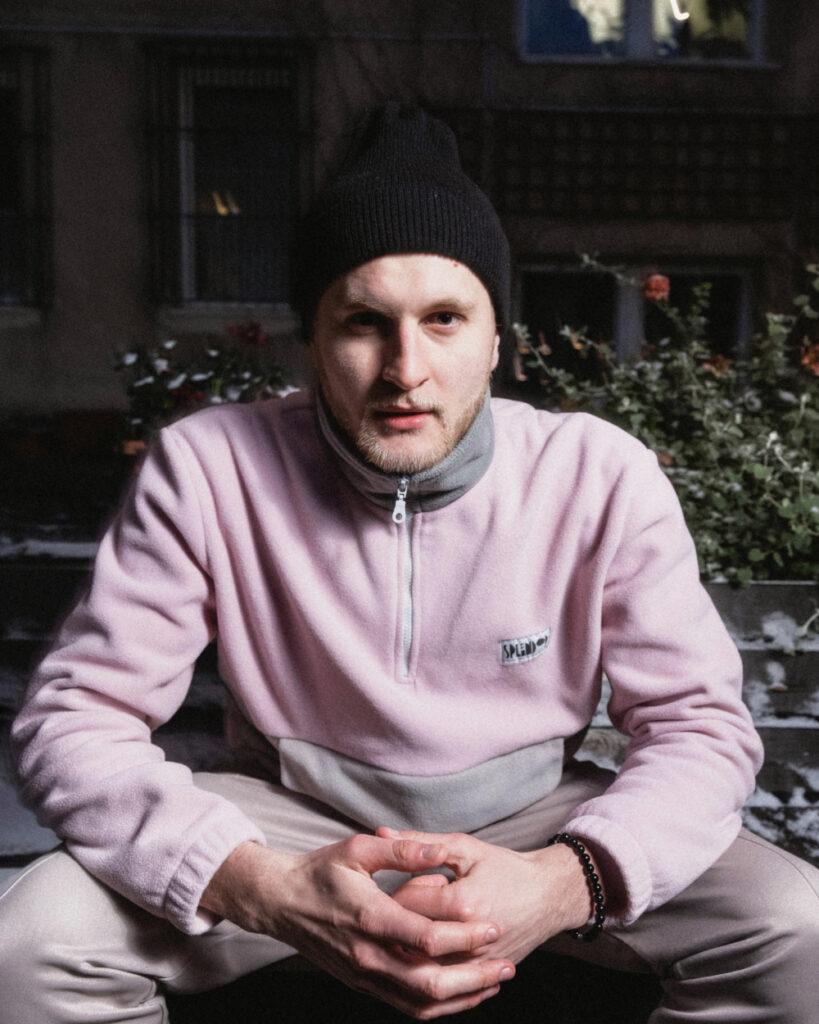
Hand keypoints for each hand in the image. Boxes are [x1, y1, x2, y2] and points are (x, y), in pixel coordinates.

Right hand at [201, 837, 515, 1017]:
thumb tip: (439, 850)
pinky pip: (405, 1005)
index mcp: (369, 917)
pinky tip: (460, 993)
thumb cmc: (319, 870)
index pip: (426, 938)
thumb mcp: (358, 848)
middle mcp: (367, 955)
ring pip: (419, 1003)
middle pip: (428, 982)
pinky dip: (437, 1005)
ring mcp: (364, 975)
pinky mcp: (362, 984)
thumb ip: (402, 849)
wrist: (279, 902)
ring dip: (461, 998)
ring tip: (493, 984)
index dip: (465, 936)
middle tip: (507, 966)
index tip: (493, 927)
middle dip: (474, 977)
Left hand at [377, 828, 593, 965]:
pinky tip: (432, 950)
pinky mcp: (481, 977)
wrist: (549, 896)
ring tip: (423, 926)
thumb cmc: (506, 867)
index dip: (402, 889)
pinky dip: (429, 968)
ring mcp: (476, 963)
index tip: (415, 882)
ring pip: (421, 964)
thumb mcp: (465, 847)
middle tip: (416, 905)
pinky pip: (442, 982)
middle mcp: (468, 939)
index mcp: (462, 902)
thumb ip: (420, 842)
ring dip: (412, 946)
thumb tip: (381, 831)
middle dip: (403, 919)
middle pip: (409, 936)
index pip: (405, 902)